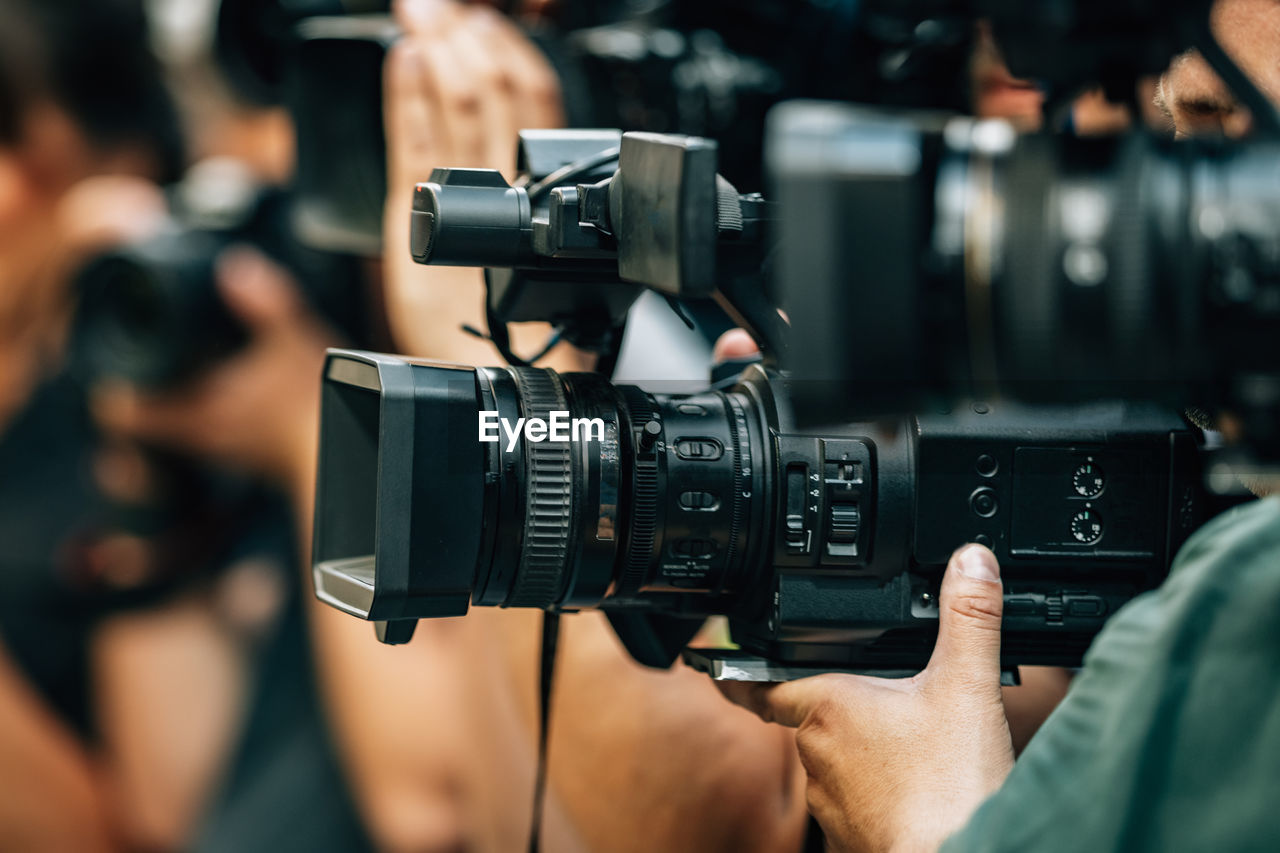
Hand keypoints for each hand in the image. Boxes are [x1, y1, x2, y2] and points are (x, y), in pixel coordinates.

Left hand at [92, 248, 338, 494]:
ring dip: (175, 396)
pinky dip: (205, 406)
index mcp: (196, 412)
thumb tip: (235, 266)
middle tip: (153, 348)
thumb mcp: (293, 339)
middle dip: (143, 385)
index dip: (112, 385)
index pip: (122, 412)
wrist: (353, 454)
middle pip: (144, 419)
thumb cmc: (316, 405)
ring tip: (190, 360)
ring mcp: (225, 448)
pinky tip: (229, 381)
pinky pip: (207, 428)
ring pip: (176, 424)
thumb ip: (264, 301)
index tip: (122, 356)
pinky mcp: (248, 451)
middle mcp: (203, 436)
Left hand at [382, 0, 573, 364]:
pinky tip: (403, 58)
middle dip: (467, 35)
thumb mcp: (518, 252)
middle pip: (494, 91)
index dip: (511, 50)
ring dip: (438, 49)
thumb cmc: (506, 330)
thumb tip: (511, 144)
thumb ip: (514, 192)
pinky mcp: (416, 220)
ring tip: (423, 13)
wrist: (484, 379)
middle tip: (446, 5)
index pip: (535, 99)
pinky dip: (406, 96)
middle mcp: (502, 190)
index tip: (486, 17)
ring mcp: (460, 201)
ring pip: (460, 107)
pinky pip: (413, 143)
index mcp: (534, 192)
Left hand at [719, 544, 1014, 851]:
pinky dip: (876, 787)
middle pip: (809, 717)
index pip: (763, 683)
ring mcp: (829, 801)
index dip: (738, 671)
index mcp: (828, 707)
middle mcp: (816, 754)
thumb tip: (971, 558)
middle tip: (875, 694)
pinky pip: (854, 800)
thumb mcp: (967, 686)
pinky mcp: (851, 836)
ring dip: (858, 748)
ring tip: (906, 741)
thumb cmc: (949, 788)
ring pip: (832, 761)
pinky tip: (912, 783)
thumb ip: (969, 618)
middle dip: (836, 705)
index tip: (711, 664)